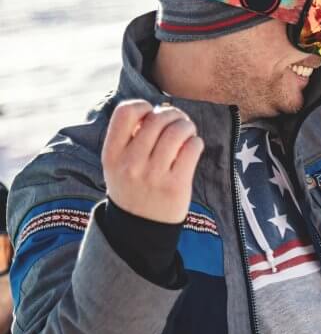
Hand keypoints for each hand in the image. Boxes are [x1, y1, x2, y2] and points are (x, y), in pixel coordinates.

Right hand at [101, 101, 203, 223]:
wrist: (140, 228)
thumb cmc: (133, 187)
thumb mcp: (117, 164)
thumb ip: (129, 138)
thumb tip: (158, 110)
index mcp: (112, 154)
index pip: (126, 112)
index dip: (144, 106)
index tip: (152, 115)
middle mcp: (130, 163)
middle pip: (157, 119)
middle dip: (173, 115)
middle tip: (179, 122)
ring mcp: (153, 175)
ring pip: (177, 131)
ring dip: (187, 126)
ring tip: (188, 132)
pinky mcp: (175, 185)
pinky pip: (192, 148)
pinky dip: (196, 142)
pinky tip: (193, 147)